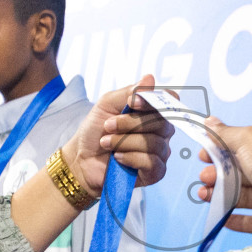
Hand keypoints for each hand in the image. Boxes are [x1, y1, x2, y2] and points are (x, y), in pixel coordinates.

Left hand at [61, 73, 173, 198]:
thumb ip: (129, 92)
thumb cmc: (96, 130)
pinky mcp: (155, 172)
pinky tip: (118, 157)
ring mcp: (160, 152)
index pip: (169, 101)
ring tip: (107, 143)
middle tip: (108, 125)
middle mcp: (161, 131)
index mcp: (152, 112)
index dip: (155, 101)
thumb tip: (150, 78)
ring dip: (125, 141)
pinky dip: (131, 157)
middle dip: (131, 123)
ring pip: (155, 143)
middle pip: (162, 123)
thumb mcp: (107, 105)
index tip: (132, 103)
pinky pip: (152, 163)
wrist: (82, 158)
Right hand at [196, 120, 251, 251]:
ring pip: (246, 197)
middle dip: (219, 174)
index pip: (248, 147)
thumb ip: (225, 132)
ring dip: (222, 195)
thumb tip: (210, 121)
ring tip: (204, 195)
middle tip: (204, 176)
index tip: (205, 155)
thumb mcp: (247, 138)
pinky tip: (224, 216)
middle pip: (244, 173)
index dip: (224, 150)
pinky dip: (237, 218)